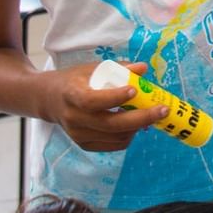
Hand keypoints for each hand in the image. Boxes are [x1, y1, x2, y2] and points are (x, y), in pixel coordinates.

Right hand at [45, 61, 168, 152]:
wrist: (49, 100)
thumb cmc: (74, 80)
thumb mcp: (92, 68)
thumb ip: (118, 68)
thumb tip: (143, 68)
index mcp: (72, 95)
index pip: (92, 101)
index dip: (114, 98)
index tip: (135, 90)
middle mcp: (74, 118)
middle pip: (110, 124)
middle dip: (141, 118)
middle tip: (163, 110)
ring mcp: (79, 135)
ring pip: (115, 137)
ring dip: (138, 127)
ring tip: (152, 114)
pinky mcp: (85, 145)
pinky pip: (113, 144)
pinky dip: (129, 135)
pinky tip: (136, 123)